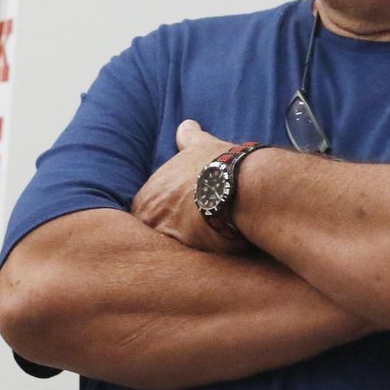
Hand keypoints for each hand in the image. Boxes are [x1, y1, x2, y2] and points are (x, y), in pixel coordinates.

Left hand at [131, 120, 243, 253]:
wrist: (242, 186)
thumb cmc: (222, 164)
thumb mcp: (201, 146)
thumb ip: (189, 138)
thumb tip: (187, 124)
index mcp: (147, 195)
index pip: (146, 213)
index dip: (166, 217)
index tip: (184, 218)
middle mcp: (149, 217)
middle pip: (152, 234)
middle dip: (170, 235)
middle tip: (196, 234)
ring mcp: (164, 238)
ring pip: (168, 251)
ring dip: (183, 250)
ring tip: (206, 247)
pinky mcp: (185, 256)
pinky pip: (186, 265)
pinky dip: (198, 264)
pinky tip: (214, 258)